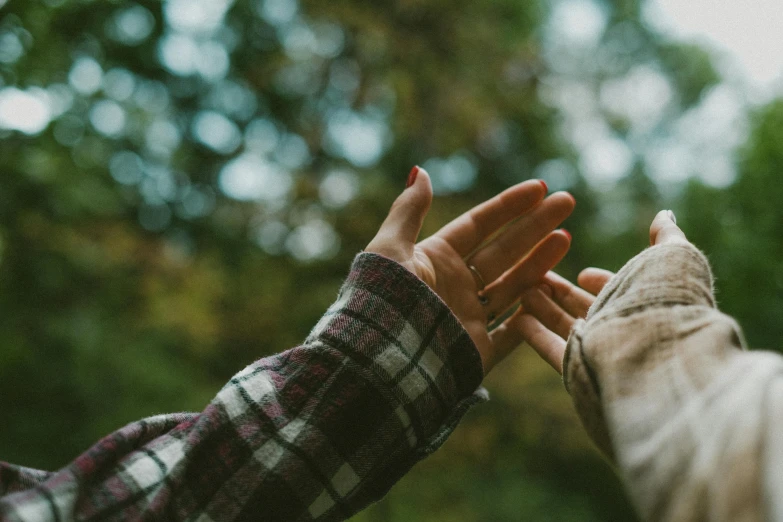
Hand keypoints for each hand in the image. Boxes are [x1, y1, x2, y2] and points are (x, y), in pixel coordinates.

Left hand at [365, 166, 574, 374]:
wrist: (380, 359)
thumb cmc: (382, 298)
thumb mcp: (390, 247)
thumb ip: (408, 210)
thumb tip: (419, 171)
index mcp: (435, 260)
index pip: (479, 225)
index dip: (508, 206)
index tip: (539, 187)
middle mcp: (455, 286)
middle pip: (504, 250)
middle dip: (535, 226)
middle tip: (567, 202)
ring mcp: (469, 318)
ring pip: (514, 285)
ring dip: (540, 261)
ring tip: (566, 237)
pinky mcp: (478, 351)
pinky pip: (514, 331)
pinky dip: (533, 313)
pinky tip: (555, 289)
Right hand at [518, 209, 688, 372]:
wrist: (661, 352)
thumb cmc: (669, 301)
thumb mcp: (671, 257)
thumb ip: (666, 236)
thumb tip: (665, 213)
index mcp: (645, 304)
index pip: (617, 290)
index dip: (600, 281)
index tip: (583, 274)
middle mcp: (623, 327)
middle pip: (586, 308)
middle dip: (562, 292)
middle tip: (537, 277)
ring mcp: (601, 351)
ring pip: (566, 327)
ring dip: (544, 309)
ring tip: (523, 291)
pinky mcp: (581, 369)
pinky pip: (553, 350)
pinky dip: (535, 335)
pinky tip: (517, 319)